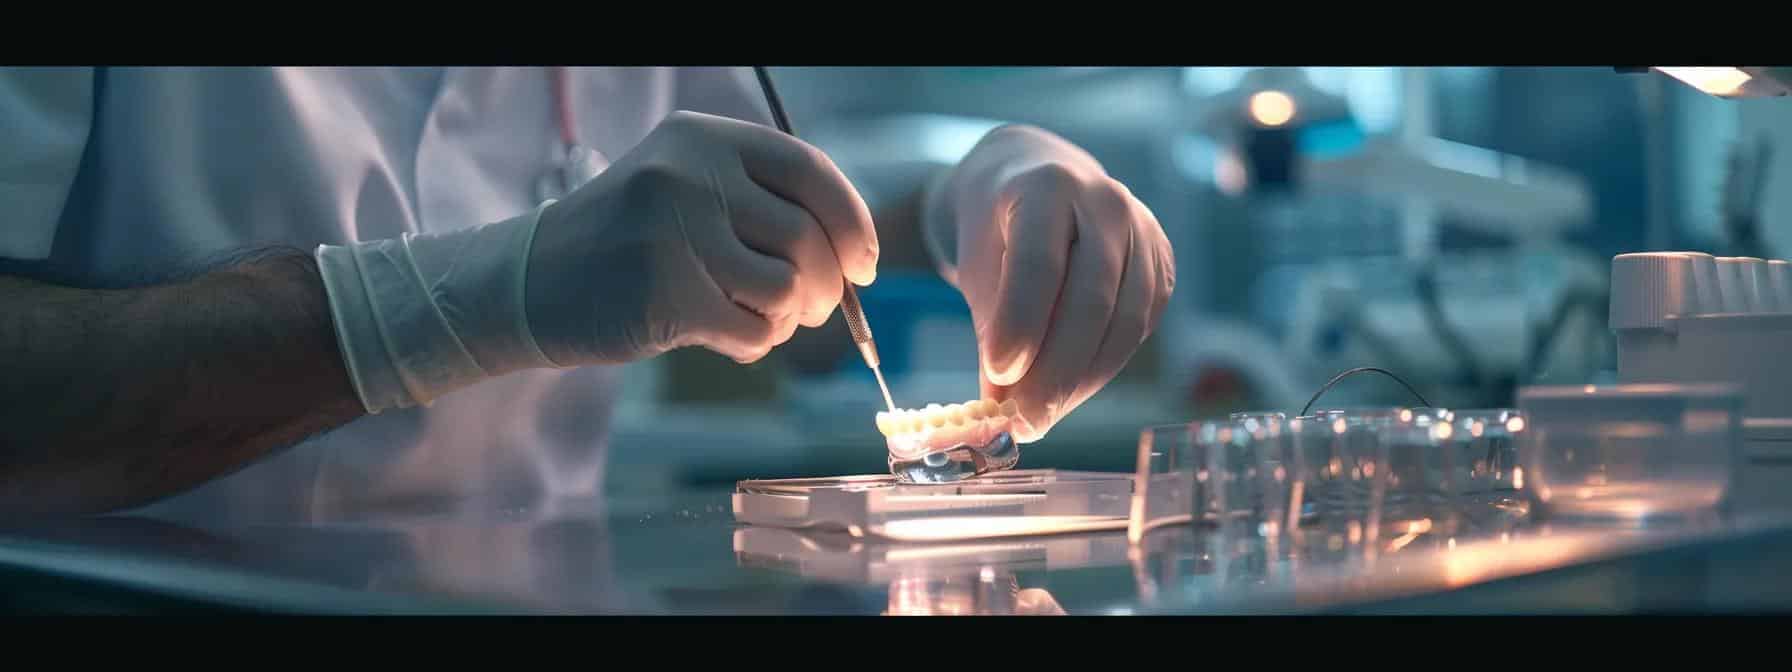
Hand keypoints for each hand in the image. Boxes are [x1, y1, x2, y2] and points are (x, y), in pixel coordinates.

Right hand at [315, 111, 877, 411]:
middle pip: (809, 237)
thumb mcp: (686, 188)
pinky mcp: (665, 294)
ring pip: (788, 288)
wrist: (528, 280)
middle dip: (826, 287)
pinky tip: (726, 338)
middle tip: (811, 309)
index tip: (866, 265)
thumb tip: (854, 251)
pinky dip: (756, 344)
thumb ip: (760, 202)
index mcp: (705, 139)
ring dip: (788, 318)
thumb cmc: (626, 241)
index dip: (853, 224)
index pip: (812, 172)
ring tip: (756, 319)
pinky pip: (754, 331)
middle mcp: (692, 175)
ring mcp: (676, 233)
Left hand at [928, 125, 1173, 441]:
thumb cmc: (999, 228)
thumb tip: (1001, 405)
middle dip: (1055, 371)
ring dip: (1081, 381)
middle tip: (1024, 421)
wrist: (1038, 180)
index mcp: (1049, 186)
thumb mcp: (978, 263)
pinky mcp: (1161, 265)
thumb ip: (991, 327)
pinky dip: (1102, 369)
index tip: (996, 376)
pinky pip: (1138, 328)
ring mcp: (1144, 232)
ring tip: (1041, 416)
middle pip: (1091, 299)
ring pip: (1123, 322)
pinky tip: (1070, 392)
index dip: (1020, 324)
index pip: (1040, 262)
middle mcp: (1106, 202)